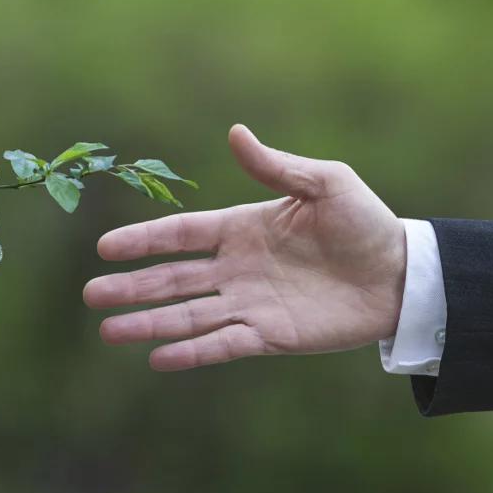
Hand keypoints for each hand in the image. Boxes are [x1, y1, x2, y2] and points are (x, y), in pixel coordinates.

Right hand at [84, 125, 406, 369]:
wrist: (402, 275)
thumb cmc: (365, 223)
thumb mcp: (325, 183)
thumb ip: (276, 167)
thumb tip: (235, 133)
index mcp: (241, 228)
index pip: (181, 235)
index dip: (143, 240)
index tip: (106, 247)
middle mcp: (236, 268)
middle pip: (172, 279)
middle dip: (131, 287)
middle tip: (90, 295)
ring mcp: (249, 303)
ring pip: (187, 315)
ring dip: (148, 324)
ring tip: (108, 332)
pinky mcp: (269, 336)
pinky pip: (222, 344)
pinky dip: (191, 352)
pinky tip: (157, 359)